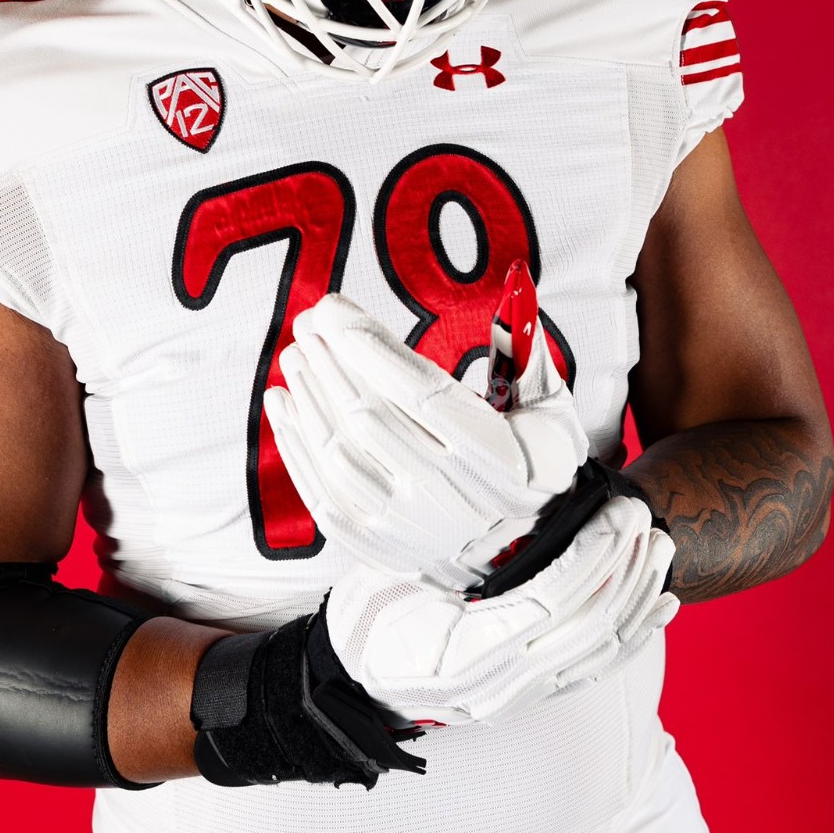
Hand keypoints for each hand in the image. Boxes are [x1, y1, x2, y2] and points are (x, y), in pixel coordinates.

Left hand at [264, 293, 590, 590]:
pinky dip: (296, 446)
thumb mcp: (550, 411)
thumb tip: (515, 279)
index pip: (421, 393)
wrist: (528, 553)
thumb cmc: (535, 464)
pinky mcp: (378, 545)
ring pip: (341, 457)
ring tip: (295, 354)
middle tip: (307, 322)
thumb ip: (527, 350)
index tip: (333, 309)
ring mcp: (410, 528)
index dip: (369, 348)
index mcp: (498, 460)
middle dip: (331, 362)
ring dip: (310, 398)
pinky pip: (324, 494)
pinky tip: (283, 401)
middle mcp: (451, 499)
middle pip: (371, 419)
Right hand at [324, 496, 677, 726]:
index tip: (615, 511)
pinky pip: (596, 668)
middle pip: (586, 626)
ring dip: (637, 594)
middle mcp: (500, 686)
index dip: (592, 557)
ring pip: (600, 650)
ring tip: (657, 544)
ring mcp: (520, 696)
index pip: (550, 603)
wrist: (354, 680)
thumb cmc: (368, 617)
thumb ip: (454, 544)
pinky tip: (661, 601)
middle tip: (640, 513)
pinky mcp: (533, 694)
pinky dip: (636, 633)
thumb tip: (507, 482)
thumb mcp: (394, 575)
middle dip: (624, 567)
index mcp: (464, 654)